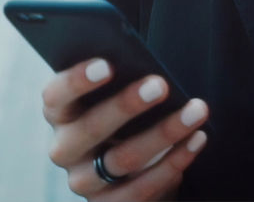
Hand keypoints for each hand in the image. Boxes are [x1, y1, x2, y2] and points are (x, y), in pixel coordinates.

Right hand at [42, 58, 209, 200]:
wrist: (129, 168)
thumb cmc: (122, 115)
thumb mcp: (109, 97)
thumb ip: (116, 82)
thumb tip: (145, 70)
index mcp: (59, 113)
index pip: (56, 95)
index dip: (78, 80)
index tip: (107, 64)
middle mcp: (64, 149)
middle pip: (91, 128)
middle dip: (128, 105)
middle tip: (161, 85)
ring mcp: (84, 181)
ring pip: (123, 160)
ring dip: (164, 133)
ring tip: (195, 111)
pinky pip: (143, 188)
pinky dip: (174, 161)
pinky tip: (196, 140)